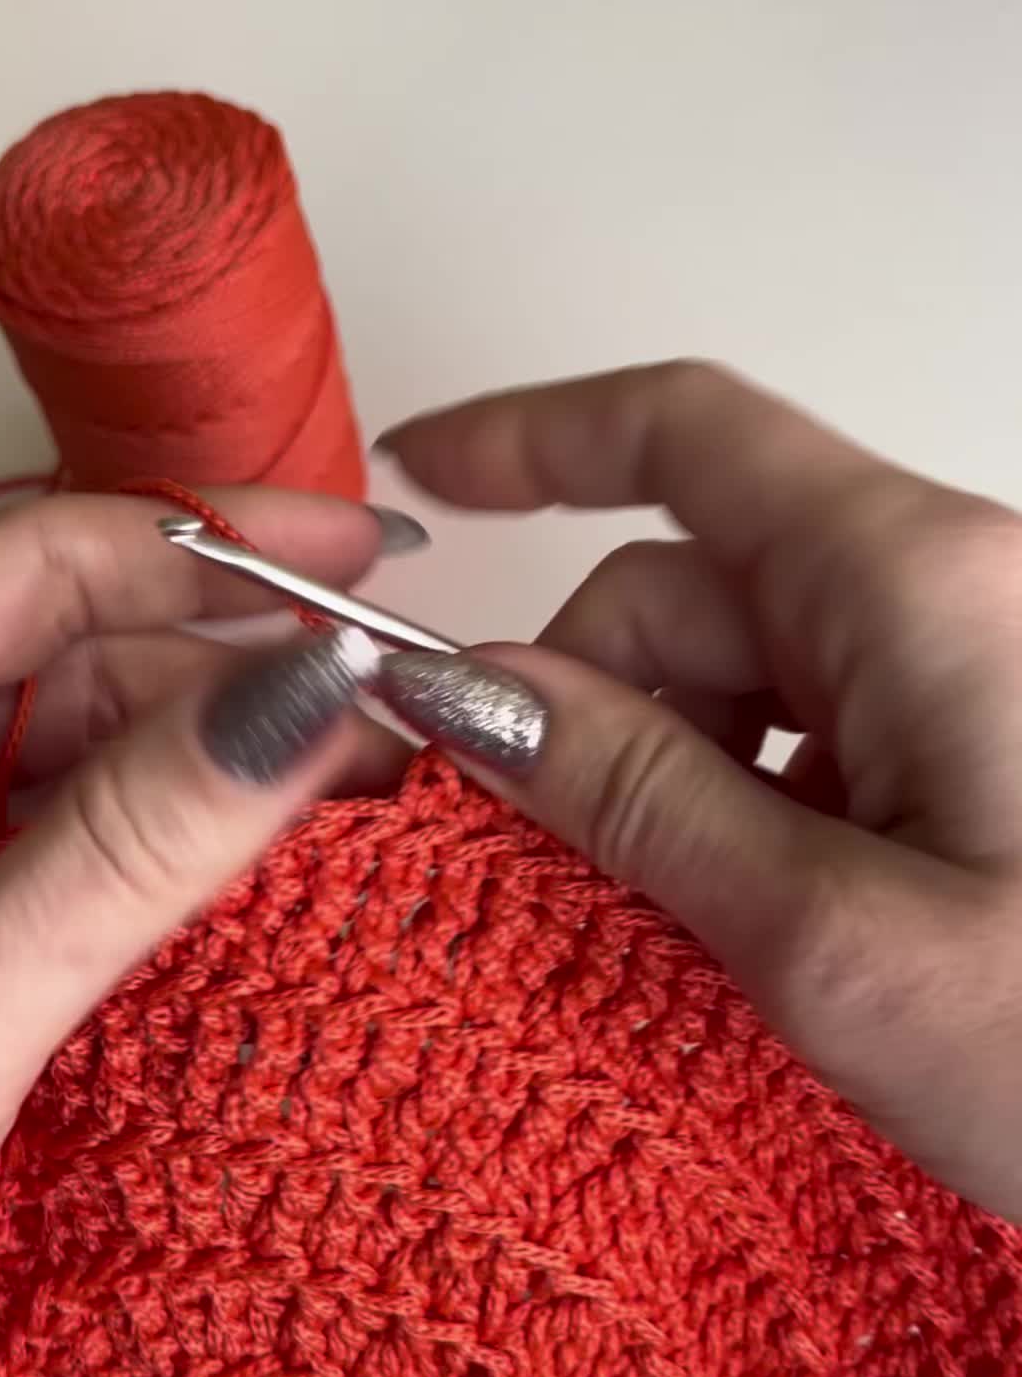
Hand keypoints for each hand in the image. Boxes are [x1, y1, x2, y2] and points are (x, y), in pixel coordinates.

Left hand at [0, 485, 402, 1227]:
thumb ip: (126, 850)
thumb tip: (301, 698)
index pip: (38, 562)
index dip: (215, 541)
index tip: (366, 559)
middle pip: (73, 650)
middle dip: (241, 671)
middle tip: (395, 722)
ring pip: (78, 746)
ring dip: (217, 764)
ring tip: (360, 799)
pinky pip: (61, 835)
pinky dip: (163, 847)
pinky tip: (258, 869)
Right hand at [379, 362, 1021, 1221]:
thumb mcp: (831, 940)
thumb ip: (635, 799)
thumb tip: (463, 694)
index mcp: (919, 584)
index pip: (690, 437)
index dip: (531, 437)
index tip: (413, 485)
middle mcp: (956, 596)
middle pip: (701, 587)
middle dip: (587, 698)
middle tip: (520, 855)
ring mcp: (982, 678)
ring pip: (758, 680)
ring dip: (668, 778)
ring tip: (661, 931)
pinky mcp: (997, 755)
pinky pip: (828, 744)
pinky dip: (751, 815)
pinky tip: (749, 934)